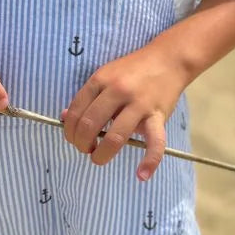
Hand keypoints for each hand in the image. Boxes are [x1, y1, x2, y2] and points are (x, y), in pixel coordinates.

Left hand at [61, 47, 187, 180]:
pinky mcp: (158, 116)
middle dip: (82, 143)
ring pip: (115, 137)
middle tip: (85, 149)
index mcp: (101, 79)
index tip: (72, 139)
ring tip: (98, 158)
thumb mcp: (106, 75)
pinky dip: (149, 161)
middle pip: (90, 125)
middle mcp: (118, 90)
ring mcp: (139, 104)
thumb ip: (87, 96)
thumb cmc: (133, 69)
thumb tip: (65, 117)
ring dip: (101, 154)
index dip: (69, 130)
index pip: (76, 110)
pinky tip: (141, 175)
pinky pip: (155, 142)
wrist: (169, 59)